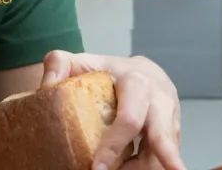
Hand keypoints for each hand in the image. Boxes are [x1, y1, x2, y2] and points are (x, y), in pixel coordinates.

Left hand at [40, 51, 184, 169]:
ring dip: (145, 169)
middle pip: (162, 137)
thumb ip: (60, 64)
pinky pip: (164, 156)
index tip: (97, 168)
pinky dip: (149, 167)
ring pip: (166, 151)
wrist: (145, 72)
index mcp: (137, 82)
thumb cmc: (111, 72)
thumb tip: (46, 87)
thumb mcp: (84, 62)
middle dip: (162, 159)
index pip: (128, 119)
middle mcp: (160, 100)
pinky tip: (129, 169)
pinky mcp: (175, 133)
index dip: (114, 146)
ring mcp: (172, 118)